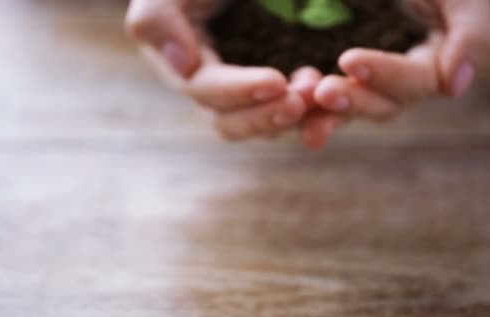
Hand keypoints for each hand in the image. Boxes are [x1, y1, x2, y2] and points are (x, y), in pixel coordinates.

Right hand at [125, 0, 307, 140]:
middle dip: (266, 116)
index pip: (205, 90)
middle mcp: (211, 89)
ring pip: (262, 124)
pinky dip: (311, 113)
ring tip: (321, 97)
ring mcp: (243, 93)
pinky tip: (332, 99)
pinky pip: (289, 113)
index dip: (239, 90)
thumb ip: (158, 19)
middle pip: (231, 122)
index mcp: (183, 66)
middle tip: (303, 100)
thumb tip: (182, 66)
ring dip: (292, 119)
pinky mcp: (272, 91)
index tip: (276, 81)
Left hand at [301, 0, 489, 148]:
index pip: (416, 81)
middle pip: (382, 106)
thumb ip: (473, 31)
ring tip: (301, 102)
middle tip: (323, 92)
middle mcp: (399, 78)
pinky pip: (318, 101)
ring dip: (325, 114)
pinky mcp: (333, 75)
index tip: (350, 59)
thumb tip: (454, 89)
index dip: (386, 74)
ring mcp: (365, 80)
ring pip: (348, 111)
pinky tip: (284, 100)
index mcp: (433, 60)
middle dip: (353, 101)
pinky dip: (302, 105)